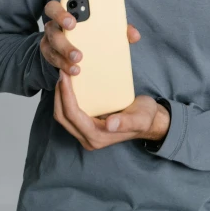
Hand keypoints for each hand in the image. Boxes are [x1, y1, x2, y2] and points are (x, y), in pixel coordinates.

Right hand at [40, 0, 140, 76]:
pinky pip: (50, 54)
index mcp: (75, 5)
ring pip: (51, 34)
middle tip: (73, 24)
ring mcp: (51, 32)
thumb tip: (134, 35)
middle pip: (52, 8)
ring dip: (64, 46)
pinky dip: (62, 63)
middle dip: (61, 15)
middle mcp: (59, 15)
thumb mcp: (107, 30)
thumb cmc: (93, 35)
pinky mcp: (47, 49)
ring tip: (78, 57)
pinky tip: (73, 70)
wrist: (74, 54)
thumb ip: (120, 30)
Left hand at [54, 69, 169, 150]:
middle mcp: (88, 138)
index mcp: (98, 137)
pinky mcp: (87, 125)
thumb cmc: (145, 117)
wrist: (149, 121)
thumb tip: (110, 124)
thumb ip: (126, 122)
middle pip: (63, 117)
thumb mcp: (140, 118)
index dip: (66, 96)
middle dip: (59, 95)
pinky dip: (66, 99)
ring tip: (63, 75)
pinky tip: (70, 84)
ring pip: (63, 116)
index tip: (64, 76)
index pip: (74, 116)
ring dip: (60, 96)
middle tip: (62, 72)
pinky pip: (70, 113)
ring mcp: (86, 133)